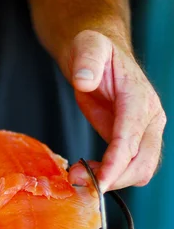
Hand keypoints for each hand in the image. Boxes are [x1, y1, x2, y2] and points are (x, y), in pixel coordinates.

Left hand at [66, 30, 166, 191]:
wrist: (98, 53)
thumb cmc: (93, 49)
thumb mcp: (87, 46)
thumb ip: (87, 61)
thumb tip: (84, 80)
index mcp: (139, 97)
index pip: (131, 137)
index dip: (116, 162)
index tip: (99, 181)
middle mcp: (149, 116)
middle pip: (143, 161)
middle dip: (114, 178)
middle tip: (79, 181)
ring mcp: (144, 129)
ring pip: (140, 169)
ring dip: (114, 180)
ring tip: (79, 177)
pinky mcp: (132, 138)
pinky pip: (129, 166)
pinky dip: (112, 176)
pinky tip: (88, 172)